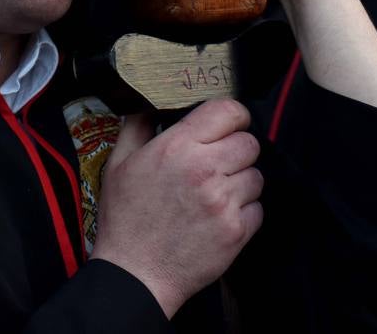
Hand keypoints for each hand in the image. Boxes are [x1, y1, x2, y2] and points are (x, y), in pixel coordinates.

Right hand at [90, 100, 263, 317]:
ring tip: (216, 194)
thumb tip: (151, 103)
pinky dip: (244, 212)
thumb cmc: (126, 219)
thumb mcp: (119, 163)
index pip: (228, 111)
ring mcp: (223, 203)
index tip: (229, 124)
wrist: (135, 274)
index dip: (233, 116)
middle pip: (249, 143)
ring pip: (256, 176)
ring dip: (241, 182)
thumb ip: (137, 126)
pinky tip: (219, 218)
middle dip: (237, 150)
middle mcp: (204, 170)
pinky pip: (258, 209)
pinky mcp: (236, 231)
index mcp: (177, 147)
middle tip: (219, 164)